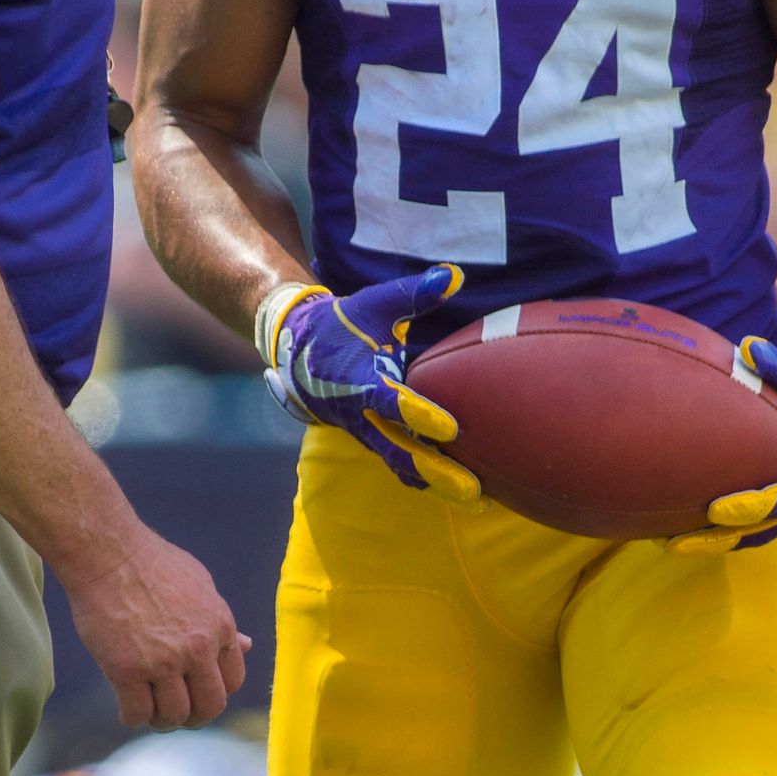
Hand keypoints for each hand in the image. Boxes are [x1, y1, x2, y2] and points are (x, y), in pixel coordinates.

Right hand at [66, 527, 249, 730]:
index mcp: (220, 627)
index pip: (232, 682)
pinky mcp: (126, 670)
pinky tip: (127, 709)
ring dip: (162, 720)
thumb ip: (222, 622)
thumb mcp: (200, 586)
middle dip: (195, 717)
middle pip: (209, 707)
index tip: (197, 692)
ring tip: (150, 711)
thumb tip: (247, 645)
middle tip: (176, 714)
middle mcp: (197, 649)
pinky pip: (137, 713)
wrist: (108, 554)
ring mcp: (163, 662)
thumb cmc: (152, 564)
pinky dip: (133, 718)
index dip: (214, 693)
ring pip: (174, 715)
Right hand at [263, 265, 477, 500]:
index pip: (391, 402)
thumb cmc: (344, 325)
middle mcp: (362, 415)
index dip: (419, 416)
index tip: (450, 427)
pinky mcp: (373, 440)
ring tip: (478, 500)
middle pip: (400, 450)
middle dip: (436, 472)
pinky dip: (428, 479)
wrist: (299, 354)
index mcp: (361, 380)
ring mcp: (366, 433)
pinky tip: (460, 491)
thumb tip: (453, 275)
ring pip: (402, 465)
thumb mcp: (374, 304)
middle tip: (473, 489)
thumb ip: (413, 294)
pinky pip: (401, 465)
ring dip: (437, 484)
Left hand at [676, 340, 776, 553]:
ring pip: (763, 532)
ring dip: (722, 539)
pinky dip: (735, 528)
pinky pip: (765, 524)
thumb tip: (748, 347)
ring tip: (677, 543)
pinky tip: (699, 530)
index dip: (748, 506)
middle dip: (721, 537)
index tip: (713, 510)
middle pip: (765, 528)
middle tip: (677, 543)